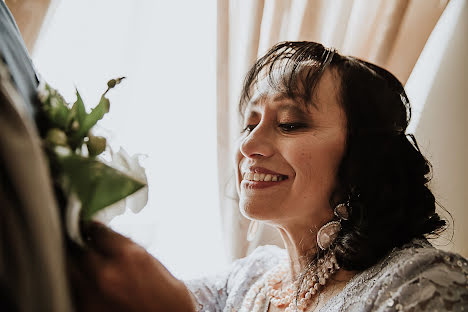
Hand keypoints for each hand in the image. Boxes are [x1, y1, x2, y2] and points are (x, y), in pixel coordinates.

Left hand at [68, 222, 194, 311]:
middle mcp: (107, 273)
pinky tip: (90, 282)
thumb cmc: (168, 296)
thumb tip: (107, 238)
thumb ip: (125, 248)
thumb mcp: (150, 261)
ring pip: (72, 269)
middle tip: (86, 242)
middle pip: (80, 249)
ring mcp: (94, 295)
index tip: (91, 227)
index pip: (98, 232)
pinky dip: (80, 282)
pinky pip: (75, 289)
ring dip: (78, 263)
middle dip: (83, 244)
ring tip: (86, 262)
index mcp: (128, 255)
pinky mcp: (88, 310)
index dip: (94, 228)